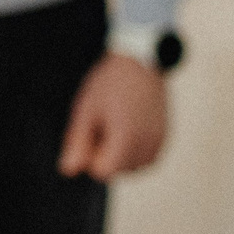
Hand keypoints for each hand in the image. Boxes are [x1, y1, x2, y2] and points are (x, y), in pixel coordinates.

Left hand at [58, 53, 168, 180]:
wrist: (141, 61)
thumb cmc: (110, 83)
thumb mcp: (86, 110)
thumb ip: (77, 142)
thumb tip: (68, 171)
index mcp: (127, 137)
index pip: (103, 172)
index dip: (90, 155)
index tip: (91, 130)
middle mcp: (148, 144)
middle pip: (118, 171)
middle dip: (105, 153)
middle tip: (104, 121)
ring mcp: (160, 141)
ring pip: (133, 167)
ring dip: (120, 153)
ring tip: (116, 122)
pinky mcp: (166, 137)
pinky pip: (146, 159)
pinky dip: (133, 150)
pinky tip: (127, 126)